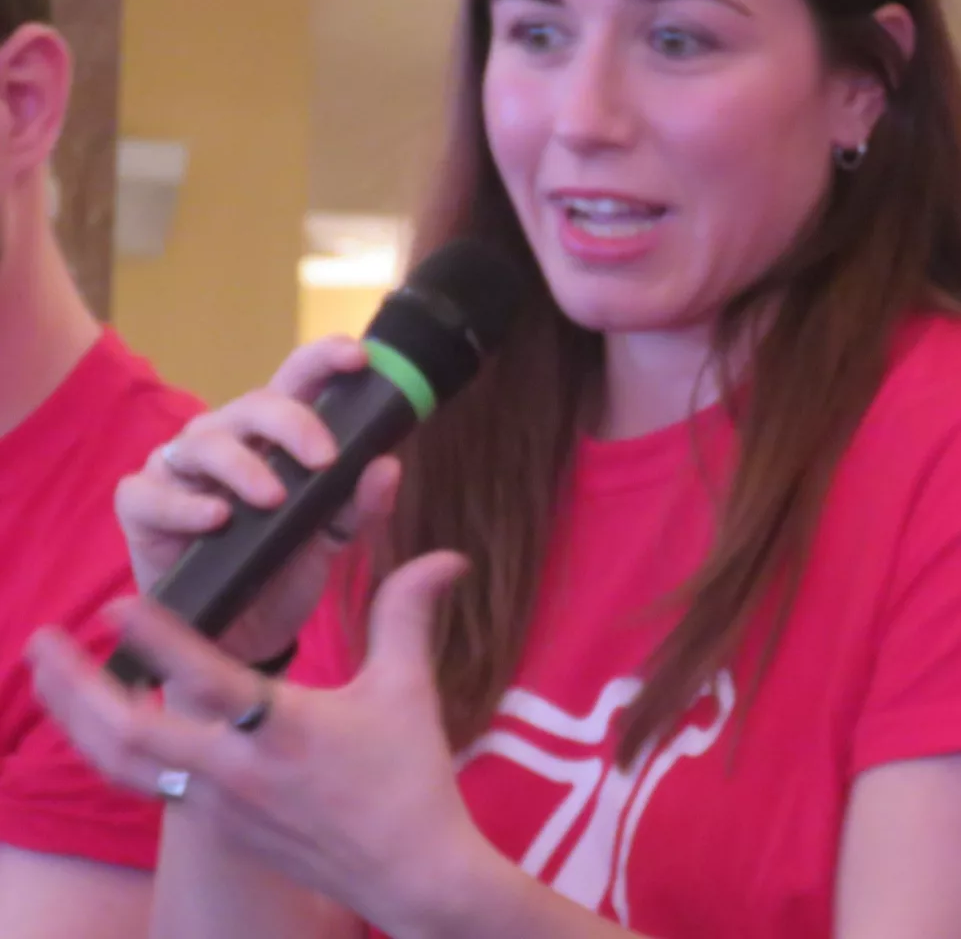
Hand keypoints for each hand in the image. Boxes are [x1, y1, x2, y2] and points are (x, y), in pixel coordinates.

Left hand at [25, 554, 491, 937]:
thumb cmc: (410, 776)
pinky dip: (119, 748)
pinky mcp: (218, 827)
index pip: (206, 679)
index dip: (156, 639)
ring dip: (80, 721)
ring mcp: (220, 807)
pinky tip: (110, 724)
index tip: (113, 603)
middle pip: (129, 734)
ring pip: (125, 765)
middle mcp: (237, 772)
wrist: (410, 873)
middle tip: (41, 642)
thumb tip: (449, 556)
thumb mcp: (408, 688)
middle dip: (75, 688)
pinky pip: (150, 783)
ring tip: (52, 681)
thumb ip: (408, 612)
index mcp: (284, 730)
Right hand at [118, 335, 400, 664]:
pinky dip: (185, 506)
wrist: (243, 634)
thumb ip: (362, 506)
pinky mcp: (141, 505)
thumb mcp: (334, 540)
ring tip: (272, 499)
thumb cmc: (286, 567)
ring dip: (244, 466)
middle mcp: (227, 437)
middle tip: (324, 459)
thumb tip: (388, 466)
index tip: (360, 358)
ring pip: (205, 441)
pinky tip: (216, 519)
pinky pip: (151, 494)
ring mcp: (180, 467)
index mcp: (277, 434)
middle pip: (256, 403)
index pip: (298, 377)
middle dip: (293, 423)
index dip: (325, 358)